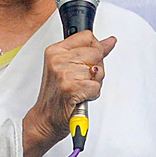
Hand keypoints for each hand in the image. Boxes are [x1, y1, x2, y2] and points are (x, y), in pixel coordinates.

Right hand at [21, 31, 116, 156]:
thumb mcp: (69, 67)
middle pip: (96, 53)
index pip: (87, 36)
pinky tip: (81, 96)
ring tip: (80, 89)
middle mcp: (58, 60)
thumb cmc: (56, 96)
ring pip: (98, 71)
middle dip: (95, 69)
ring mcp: (64, 73)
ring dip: (94, 83)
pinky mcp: (71, 88)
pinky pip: (97, 86)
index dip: (94, 49)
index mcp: (55, 51)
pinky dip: (93, 94)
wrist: (45, 120)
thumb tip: (110, 41)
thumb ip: (90, 51)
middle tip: (81, 80)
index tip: (88, 61)